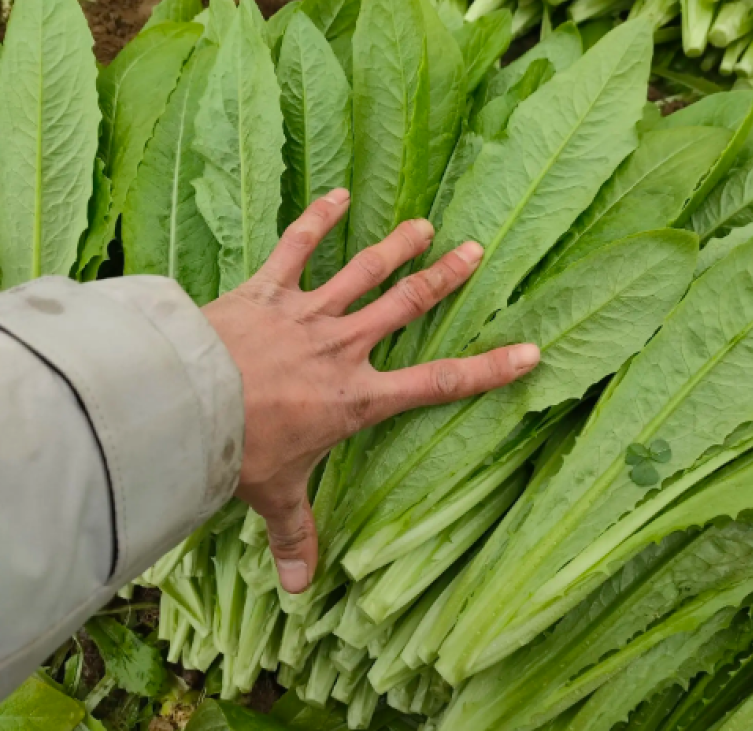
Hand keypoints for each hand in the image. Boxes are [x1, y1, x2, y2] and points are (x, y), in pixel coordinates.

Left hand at [202, 188, 539, 593]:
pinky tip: (337, 193)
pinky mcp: (268, 290)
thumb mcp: (275, 494)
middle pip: (406, 307)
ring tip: (425, 225)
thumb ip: (295, 535)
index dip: (488, 370)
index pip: (438, 384)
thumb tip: (301, 593)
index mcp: (355, 396)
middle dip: (445, 279)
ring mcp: (307, 313)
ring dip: (397, 246)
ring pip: (363, 272)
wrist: (188, 406)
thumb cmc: (241, 451)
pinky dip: (317, 221)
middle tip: (475, 250)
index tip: (529, 351)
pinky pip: (296, 248)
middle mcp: (342, 348)